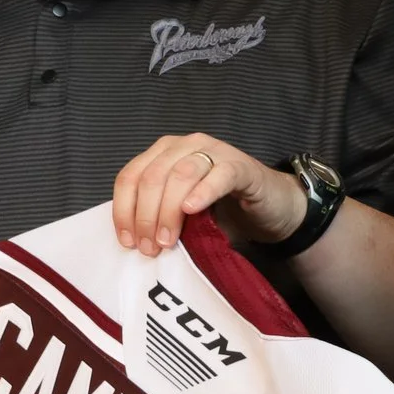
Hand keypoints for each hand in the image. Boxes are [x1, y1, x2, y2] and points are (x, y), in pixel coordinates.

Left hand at [113, 133, 307, 255]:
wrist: (269, 204)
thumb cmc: (221, 209)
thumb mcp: (181, 213)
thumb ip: (158, 215)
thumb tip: (134, 241)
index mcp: (162, 154)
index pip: (131, 177)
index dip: (124, 210)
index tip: (128, 242)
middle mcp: (183, 145)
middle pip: (152, 177)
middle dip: (146, 215)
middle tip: (149, 248)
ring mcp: (213, 151)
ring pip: (180, 174)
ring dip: (168, 210)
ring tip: (167, 240)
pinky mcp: (240, 165)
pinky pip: (217, 175)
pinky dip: (202, 192)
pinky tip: (193, 210)